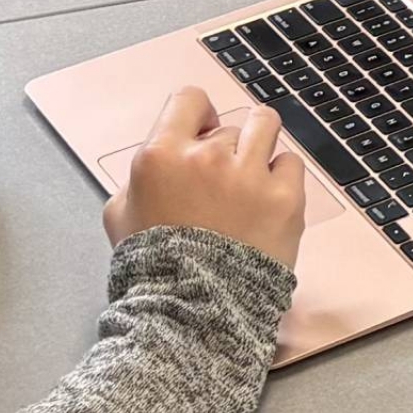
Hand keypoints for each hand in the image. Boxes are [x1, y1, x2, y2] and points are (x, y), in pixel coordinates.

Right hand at [103, 86, 306, 268]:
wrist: (192, 314)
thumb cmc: (154, 269)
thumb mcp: (121, 215)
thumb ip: (139, 175)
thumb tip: (163, 157)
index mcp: (161, 155)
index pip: (190, 99)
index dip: (199, 115)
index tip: (205, 132)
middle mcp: (206, 157)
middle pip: (229, 126)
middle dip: (228, 150)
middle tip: (223, 184)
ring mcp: (248, 176)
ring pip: (265, 125)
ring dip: (260, 145)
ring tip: (253, 176)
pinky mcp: (284, 199)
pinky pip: (292, 162)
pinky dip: (283, 177)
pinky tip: (268, 201)